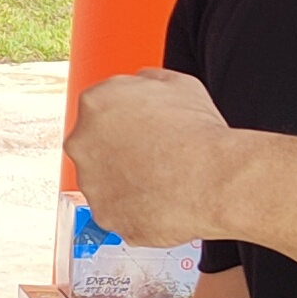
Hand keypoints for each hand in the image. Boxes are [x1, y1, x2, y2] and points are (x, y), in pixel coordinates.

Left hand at [67, 68, 235, 247]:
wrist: (214, 180)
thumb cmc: (200, 133)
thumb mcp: (177, 84)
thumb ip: (146, 82)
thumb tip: (141, 85)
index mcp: (95, 102)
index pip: (99, 109)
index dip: (125, 120)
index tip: (141, 129)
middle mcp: (82, 142)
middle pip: (94, 146)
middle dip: (119, 151)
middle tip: (153, 155)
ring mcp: (90, 182)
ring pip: (103, 181)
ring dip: (126, 181)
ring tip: (162, 179)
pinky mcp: (102, 214)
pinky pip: (117, 211)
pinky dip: (135, 209)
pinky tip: (160, 200)